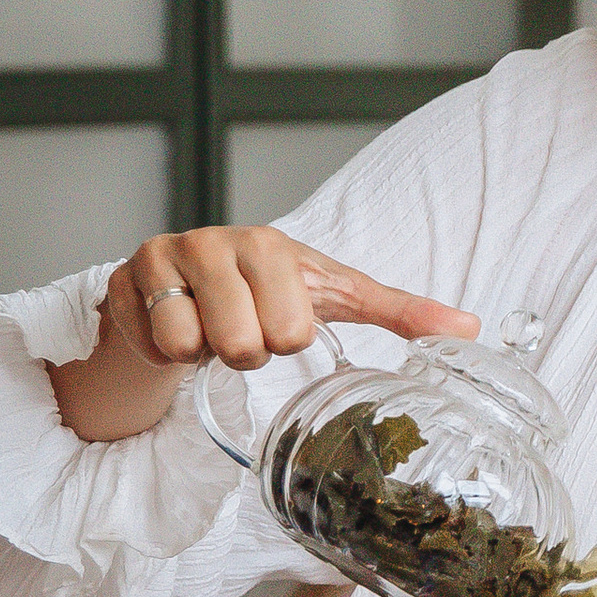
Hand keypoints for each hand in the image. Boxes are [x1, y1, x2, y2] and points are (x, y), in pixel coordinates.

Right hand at [55, 226, 476, 442]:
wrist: (185, 287)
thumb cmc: (266, 291)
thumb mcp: (336, 296)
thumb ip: (401, 311)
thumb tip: (472, 329)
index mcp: (272, 245)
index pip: (291, 331)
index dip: (285, 341)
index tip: (279, 321)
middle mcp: (215, 242)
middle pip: (241, 344)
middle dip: (245, 352)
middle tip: (243, 331)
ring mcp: (163, 258)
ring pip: (190, 346)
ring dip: (203, 354)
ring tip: (210, 328)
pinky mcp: (123, 282)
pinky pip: (153, 347)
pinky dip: (166, 353)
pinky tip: (176, 328)